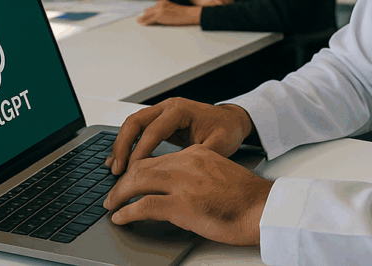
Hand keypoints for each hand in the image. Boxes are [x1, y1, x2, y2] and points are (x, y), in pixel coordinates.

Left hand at [103, 144, 271, 245]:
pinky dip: (127, 212)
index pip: (158, 157)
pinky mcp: (182, 205)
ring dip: (119, 194)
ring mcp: (184, 183)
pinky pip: (144, 205)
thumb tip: (178, 187)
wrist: (261, 208)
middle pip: (143, 166)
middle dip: (123, 181)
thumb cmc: (245, 197)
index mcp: (197, 153)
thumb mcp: (218, 174)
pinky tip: (120, 218)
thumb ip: (197, 173)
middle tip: (112, 194)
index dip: (137, 169)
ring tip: (111, 205)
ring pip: (139, 181)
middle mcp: (187, 162)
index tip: (128, 180)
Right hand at [105, 98, 253, 174]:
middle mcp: (168, 107)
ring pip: (133, 124)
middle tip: (117, 169)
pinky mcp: (160, 121)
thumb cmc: (227, 130)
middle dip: (123, 145)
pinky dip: (127, 143)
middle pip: (135, 121)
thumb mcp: (219, 145)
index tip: (131, 173)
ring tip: (114, 167)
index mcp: (180, 110)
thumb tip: (180, 174)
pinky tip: (119, 159)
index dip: (140, 152)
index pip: (152, 131)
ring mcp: (163, 112)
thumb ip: (199, 157)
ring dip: (122, 145)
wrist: (232, 120)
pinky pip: (138, 129)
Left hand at [137, 0, 201, 25]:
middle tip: (138, 19)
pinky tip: (142, 24)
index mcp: (163, 1)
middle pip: (148, 10)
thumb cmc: (182, 13)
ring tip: (138, 21)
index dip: (147, 12)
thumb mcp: (171, 8)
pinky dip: (145, 22)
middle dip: (143, 15)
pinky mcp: (160, 16)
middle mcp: (160, 4)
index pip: (152, 7)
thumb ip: (164, 10)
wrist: (187, 13)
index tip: (142, 14)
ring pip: (147, 15)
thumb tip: (157, 16)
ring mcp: (159, 9)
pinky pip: (150, 20)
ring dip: (142, 19)